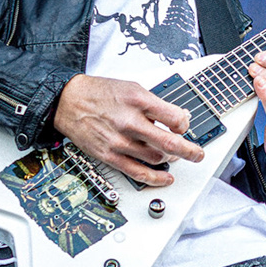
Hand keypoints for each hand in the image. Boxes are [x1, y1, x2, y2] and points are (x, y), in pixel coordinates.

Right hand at [52, 73, 204, 186]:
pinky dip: (156, 179)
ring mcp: (120, 142)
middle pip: (169, 143)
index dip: (185, 125)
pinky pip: (138, 173)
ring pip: (157, 158)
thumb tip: (178, 118)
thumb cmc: (99, 93)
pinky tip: (165, 178)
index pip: (174, 118)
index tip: (185, 127)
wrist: (68, 101)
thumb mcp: (132, 88)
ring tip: (173, 156)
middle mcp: (130, 122)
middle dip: (190, 151)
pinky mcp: (110, 156)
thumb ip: (156, 104)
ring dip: (170, 159)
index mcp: (138, 101)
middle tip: (198, 154)